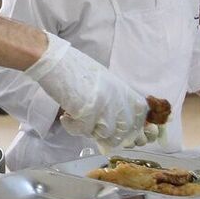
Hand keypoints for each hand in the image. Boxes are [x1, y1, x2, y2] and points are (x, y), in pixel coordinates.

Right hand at [26, 34, 148, 151]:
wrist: (58, 61)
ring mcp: (105, 106)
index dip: (136, 131)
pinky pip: (83, 132)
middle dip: (111, 137)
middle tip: (94, 130)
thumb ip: (116, 103)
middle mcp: (119, 99)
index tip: (125, 137)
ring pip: (105, 135)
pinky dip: (72, 127)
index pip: (141, 118)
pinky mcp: (88, 112)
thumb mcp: (107, 84)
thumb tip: (120, 128)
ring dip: (90, 131)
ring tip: (78, 119)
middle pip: (125, 132)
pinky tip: (66, 117)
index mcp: (125, 91)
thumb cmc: (78, 71)